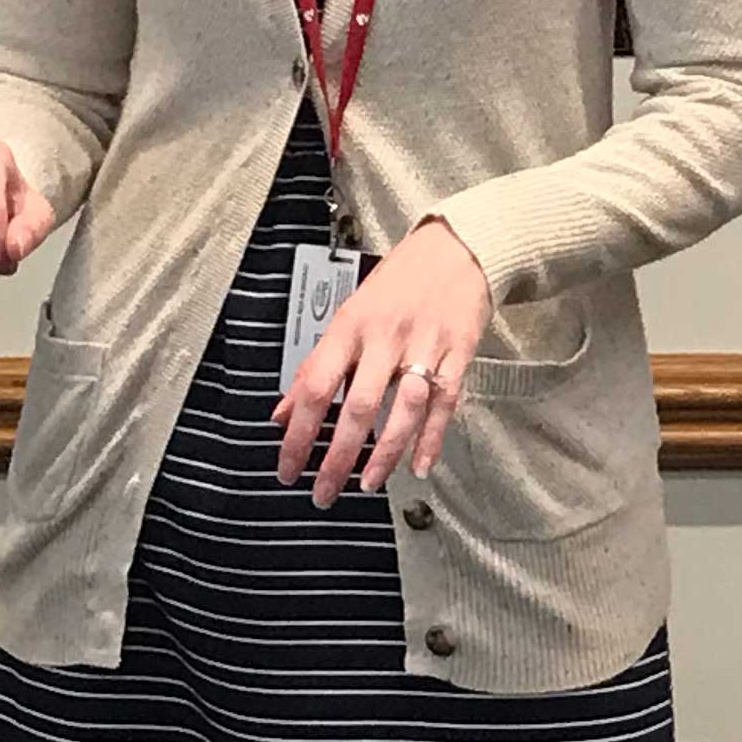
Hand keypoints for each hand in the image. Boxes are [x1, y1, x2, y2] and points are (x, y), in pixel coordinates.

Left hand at [272, 217, 492, 505]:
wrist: (458, 249)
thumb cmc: (398, 282)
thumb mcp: (349, 313)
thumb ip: (317, 364)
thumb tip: (283, 413)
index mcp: (352, 325)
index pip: (317, 386)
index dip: (299, 433)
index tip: (287, 468)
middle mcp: (387, 337)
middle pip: (360, 405)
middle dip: (338, 457)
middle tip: (323, 493)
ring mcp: (426, 345)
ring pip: (404, 408)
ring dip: (385, 452)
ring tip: (367, 484)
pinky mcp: (459, 353)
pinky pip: (445, 402)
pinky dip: (432, 438)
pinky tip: (419, 466)